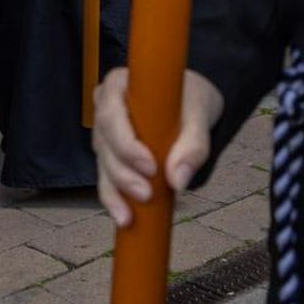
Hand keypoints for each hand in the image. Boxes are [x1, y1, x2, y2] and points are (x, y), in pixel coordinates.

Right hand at [92, 68, 224, 226]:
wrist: (193, 104)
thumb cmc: (191, 99)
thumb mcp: (200, 113)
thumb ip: (193, 145)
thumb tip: (178, 180)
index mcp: (118, 85)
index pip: (111, 114)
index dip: (125, 143)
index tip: (150, 166)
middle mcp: (104, 108)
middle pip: (104, 143)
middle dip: (123, 173)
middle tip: (147, 194)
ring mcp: (105, 134)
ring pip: (103, 165)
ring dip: (116, 191)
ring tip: (130, 215)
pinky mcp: (111, 156)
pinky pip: (108, 178)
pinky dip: (115, 198)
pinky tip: (124, 217)